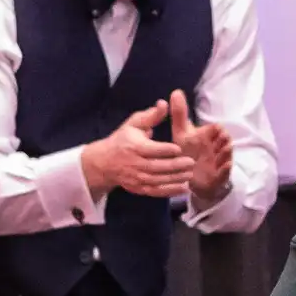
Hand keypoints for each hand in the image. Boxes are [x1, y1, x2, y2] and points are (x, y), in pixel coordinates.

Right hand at [80, 101, 194, 199]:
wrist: (104, 163)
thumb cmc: (123, 140)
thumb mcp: (133, 124)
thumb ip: (151, 116)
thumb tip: (164, 103)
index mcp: (134, 146)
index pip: (151, 149)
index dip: (165, 150)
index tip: (179, 148)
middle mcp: (134, 163)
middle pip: (156, 166)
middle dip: (174, 165)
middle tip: (191, 162)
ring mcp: (136, 178)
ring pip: (157, 180)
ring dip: (175, 179)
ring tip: (190, 174)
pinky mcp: (138, 188)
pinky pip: (155, 191)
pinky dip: (170, 191)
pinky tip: (184, 188)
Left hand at [170, 89, 233, 204]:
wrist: (191, 176)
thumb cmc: (187, 150)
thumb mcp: (182, 133)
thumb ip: (180, 114)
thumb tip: (176, 91)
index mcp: (208, 136)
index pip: (217, 129)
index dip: (216, 129)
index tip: (214, 129)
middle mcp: (216, 147)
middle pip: (225, 141)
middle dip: (224, 140)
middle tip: (221, 138)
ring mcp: (219, 161)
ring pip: (227, 156)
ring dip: (226, 153)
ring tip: (223, 151)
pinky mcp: (219, 175)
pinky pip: (225, 172)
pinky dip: (225, 169)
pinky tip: (224, 167)